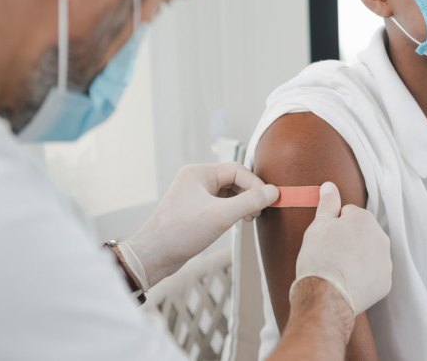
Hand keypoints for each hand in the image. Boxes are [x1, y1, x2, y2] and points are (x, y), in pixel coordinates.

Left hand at [124, 163, 277, 286]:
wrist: (153, 256)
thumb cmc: (182, 232)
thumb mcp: (221, 215)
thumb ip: (250, 201)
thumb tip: (274, 192)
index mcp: (199, 173)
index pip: (237, 170)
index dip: (255, 184)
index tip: (269, 200)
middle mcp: (195, 180)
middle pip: (233, 180)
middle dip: (249, 194)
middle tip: (259, 212)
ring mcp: (194, 195)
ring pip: (227, 193)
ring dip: (241, 204)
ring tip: (249, 219)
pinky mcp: (194, 211)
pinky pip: (219, 204)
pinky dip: (231, 211)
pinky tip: (236, 223)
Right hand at [289, 182, 391, 315]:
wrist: (326, 296)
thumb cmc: (320, 257)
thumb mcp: (318, 225)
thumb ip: (328, 203)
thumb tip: (330, 186)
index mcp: (364, 218)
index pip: (347, 215)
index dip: (333, 226)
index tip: (326, 240)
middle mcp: (381, 236)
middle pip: (361, 234)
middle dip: (349, 241)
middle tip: (331, 255)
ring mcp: (385, 261)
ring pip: (369, 254)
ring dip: (357, 258)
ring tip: (339, 271)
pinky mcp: (385, 282)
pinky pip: (373, 274)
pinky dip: (363, 278)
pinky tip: (348, 283)